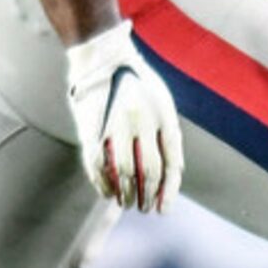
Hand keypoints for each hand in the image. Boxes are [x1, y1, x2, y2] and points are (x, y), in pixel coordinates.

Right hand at [65, 24, 182, 210]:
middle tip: (143, 209)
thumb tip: (174, 170)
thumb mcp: (163, 101)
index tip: (163, 210)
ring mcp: (116, 124)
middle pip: (149, 171)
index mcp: (163, 115)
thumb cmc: (138, 81)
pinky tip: (106, 193)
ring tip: (125, 204)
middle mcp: (142, 121)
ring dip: (126, 194)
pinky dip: (102, 183)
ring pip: (124, 171)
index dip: (168, 191)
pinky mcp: (92, 127)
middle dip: (148, 196)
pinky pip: (98, 163)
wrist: (104, 57)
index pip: (171, 162)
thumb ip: (169, 133)